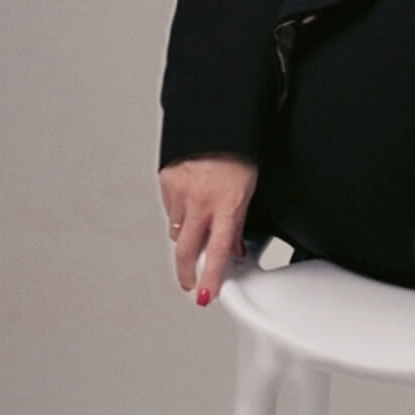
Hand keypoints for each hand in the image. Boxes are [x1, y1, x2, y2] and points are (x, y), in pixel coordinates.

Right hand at [159, 153, 258, 306]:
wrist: (214, 119)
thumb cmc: (237, 151)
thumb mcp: (248, 189)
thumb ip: (238, 222)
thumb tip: (234, 249)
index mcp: (226, 204)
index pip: (217, 251)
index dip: (211, 277)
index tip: (205, 295)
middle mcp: (200, 201)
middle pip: (186, 250)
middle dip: (187, 272)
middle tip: (191, 283)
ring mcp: (180, 192)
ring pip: (177, 230)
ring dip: (186, 238)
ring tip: (197, 231)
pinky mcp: (166, 182)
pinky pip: (170, 210)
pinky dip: (179, 214)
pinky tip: (190, 205)